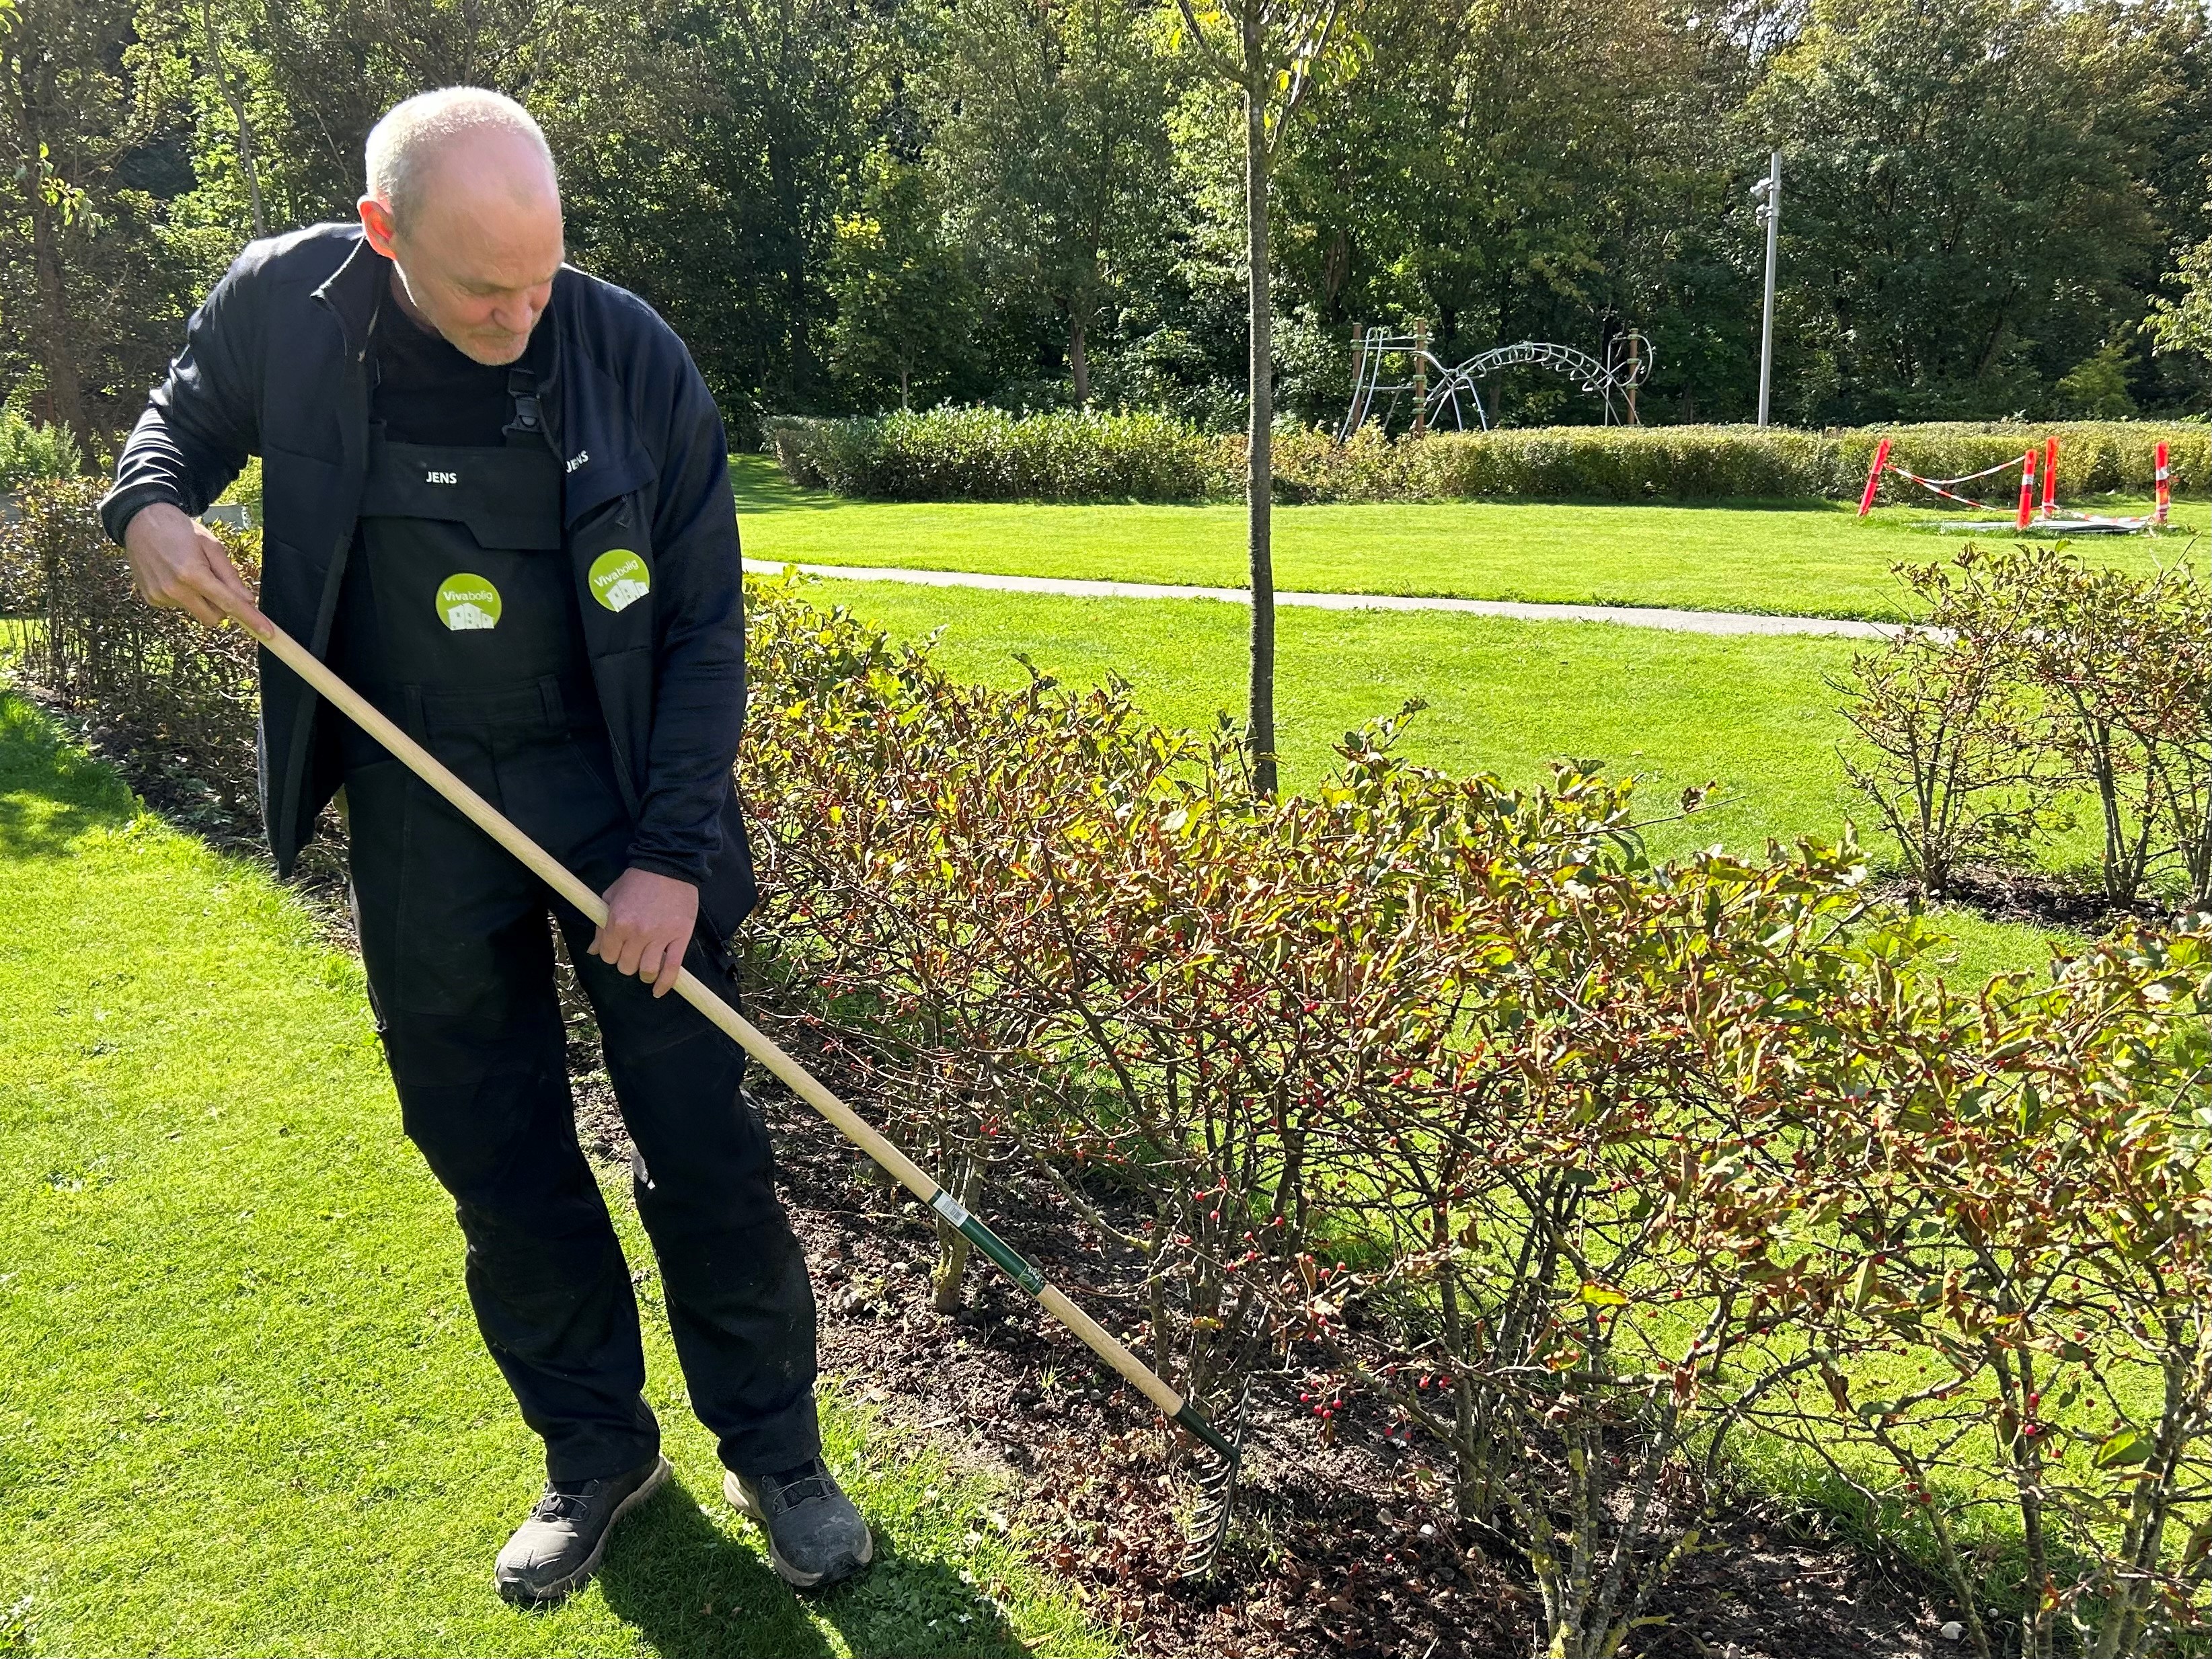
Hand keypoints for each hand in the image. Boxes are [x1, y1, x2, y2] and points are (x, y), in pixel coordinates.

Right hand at [122, 501, 269, 634]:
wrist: (141, 521)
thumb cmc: (181, 530)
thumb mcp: (211, 546)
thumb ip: (230, 576)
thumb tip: (248, 600)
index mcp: (192, 574)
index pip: (229, 604)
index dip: (251, 619)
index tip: (268, 633)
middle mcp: (174, 589)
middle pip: (214, 617)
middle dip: (223, 608)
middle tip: (217, 584)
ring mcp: (160, 596)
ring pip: (196, 611)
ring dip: (201, 599)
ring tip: (189, 571)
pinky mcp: (151, 599)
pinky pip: (179, 606)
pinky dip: (184, 596)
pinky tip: (174, 575)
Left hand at [591, 867, 698, 997]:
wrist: (669, 865)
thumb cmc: (638, 880)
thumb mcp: (610, 897)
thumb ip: (600, 926)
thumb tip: (592, 951)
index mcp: (617, 922)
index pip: (607, 956)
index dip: (611, 954)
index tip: (618, 948)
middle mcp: (637, 933)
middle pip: (626, 966)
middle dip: (627, 963)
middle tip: (634, 953)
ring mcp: (660, 937)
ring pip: (647, 971)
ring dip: (645, 973)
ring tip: (647, 966)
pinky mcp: (680, 938)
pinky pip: (672, 969)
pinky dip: (666, 983)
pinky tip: (659, 990)